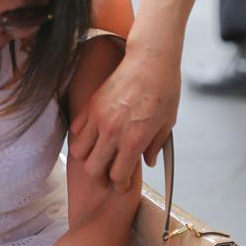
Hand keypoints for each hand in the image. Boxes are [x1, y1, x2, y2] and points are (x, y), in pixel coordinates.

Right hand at [69, 50, 179, 192]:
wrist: (151, 59)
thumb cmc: (164, 89)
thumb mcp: (167, 123)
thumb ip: (155, 146)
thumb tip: (147, 161)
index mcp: (133, 140)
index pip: (117, 176)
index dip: (119, 185)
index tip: (121, 185)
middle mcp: (112, 133)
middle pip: (94, 169)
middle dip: (101, 178)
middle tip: (107, 176)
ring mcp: (98, 119)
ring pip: (79, 153)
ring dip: (88, 159)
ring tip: (98, 157)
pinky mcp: (91, 106)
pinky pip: (77, 131)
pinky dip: (82, 138)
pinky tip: (93, 137)